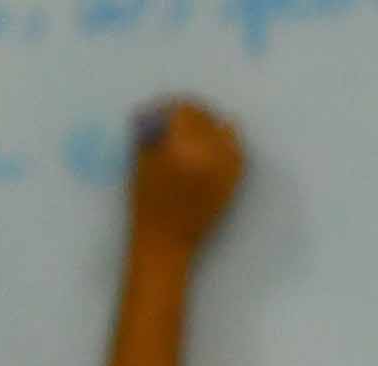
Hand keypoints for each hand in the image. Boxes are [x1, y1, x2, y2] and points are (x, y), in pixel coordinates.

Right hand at [125, 97, 246, 244]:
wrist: (166, 245)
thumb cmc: (146, 205)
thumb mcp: (141, 164)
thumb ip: (151, 132)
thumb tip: (159, 112)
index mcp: (182, 147)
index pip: (182, 110)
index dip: (169, 107)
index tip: (159, 112)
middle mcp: (210, 153)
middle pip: (205, 116)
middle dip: (189, 115)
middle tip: (175, 120)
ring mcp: (226, 167)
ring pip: (226, 129)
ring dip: (209, 127)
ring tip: (193, 135)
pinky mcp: (235, 180)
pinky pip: (236, 150)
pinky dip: (225, 144)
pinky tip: (210, 149)